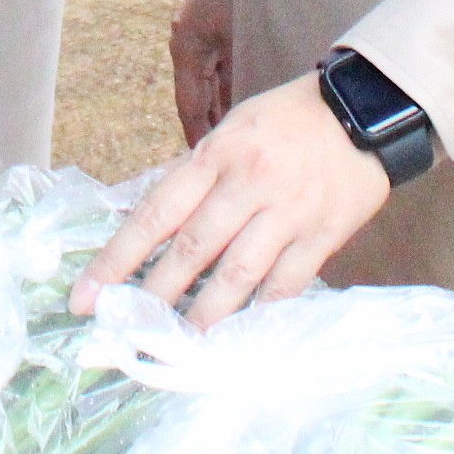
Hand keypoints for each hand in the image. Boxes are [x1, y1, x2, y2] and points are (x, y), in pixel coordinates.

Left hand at [71, 73, 393, 329]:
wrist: (367, 109)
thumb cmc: (287, 121)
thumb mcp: (232, 131)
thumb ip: (195, 176)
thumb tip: (150, 223)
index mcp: (217, 154)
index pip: (157, 213)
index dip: (118, 258)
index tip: (87, 295)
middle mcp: (249, 183)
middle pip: (193, 249)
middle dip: (154, 295)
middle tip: (126, 330)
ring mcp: (288, 211)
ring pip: (238, 273)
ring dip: (206, 314)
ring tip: (180, 344)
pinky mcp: (323, 234)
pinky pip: (287, 283)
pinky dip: (261, 311)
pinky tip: (241, 333)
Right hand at [169, 0, 235, 145]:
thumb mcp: (236, 39)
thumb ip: (235, 76)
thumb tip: (237, 113)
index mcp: (186, 53)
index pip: (188, 106)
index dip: (195, 134)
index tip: (203, 158)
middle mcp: (188, 52)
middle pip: (195, 99)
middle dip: (207, 126)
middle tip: (221, 156)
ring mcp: (198, 45)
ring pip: (207, 88)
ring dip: (218, 111)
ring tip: (231, 140)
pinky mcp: (211, 38)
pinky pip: (216, 74)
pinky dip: (225, 93)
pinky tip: (237, 110)